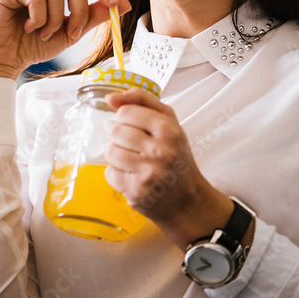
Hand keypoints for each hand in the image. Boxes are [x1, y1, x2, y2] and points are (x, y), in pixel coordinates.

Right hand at [0, 0, 130, 80]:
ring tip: (42, 33)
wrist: (3, 59)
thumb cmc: (33, 44)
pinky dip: (38, 19)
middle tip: (72, 33)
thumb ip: (93, 16)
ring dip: (55, 20)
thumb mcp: (71, 31)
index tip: (115, 4)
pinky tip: (27, 27)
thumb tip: (124, 4)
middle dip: (79, 10)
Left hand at [104, 88, 240, 249]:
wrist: (188, 199)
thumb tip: (110, 98)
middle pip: (116, 131)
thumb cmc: (176, 156)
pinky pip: (110, 173)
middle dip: (120, 137)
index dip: (126, 118)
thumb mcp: (169, 123)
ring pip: (110, 152)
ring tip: (133, 161)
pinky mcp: (136, 191)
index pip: (126, 112)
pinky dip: (117, 174)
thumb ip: (142, 101)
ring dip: (117, 155)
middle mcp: (159, 151)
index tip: (135, 126)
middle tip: (135, 146)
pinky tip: (132, 175)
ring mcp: (147, 172)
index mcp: (168, 130)